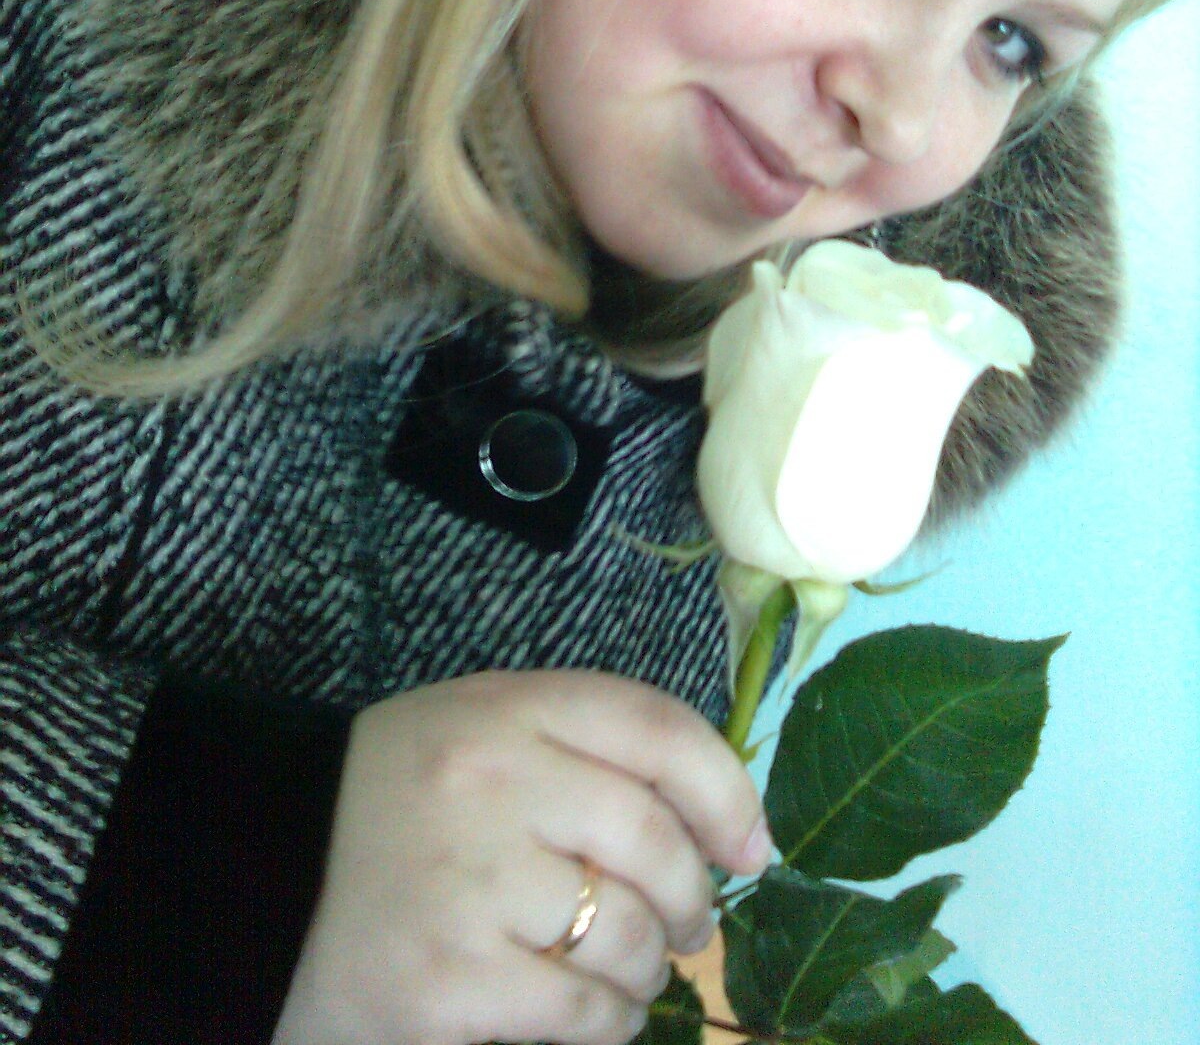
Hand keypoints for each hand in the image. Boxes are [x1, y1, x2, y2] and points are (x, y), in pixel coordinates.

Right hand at [271, 669, 771, 1044]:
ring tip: (622, 971)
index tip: (751, 849)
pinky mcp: (449, 981)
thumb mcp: (487, 738)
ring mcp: (467, 882)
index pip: (658, 729)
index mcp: (505, 708)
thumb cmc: (403, 810)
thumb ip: (591, 758)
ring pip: (626, 937)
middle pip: (654, 842)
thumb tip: (737, 834)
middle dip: (690, 900)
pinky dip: (603, 1023)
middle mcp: (489, 780)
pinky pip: (581, 1012)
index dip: (728, 792)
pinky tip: (584, 1013)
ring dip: (645, 971)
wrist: (264, 879)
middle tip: (683, 924)